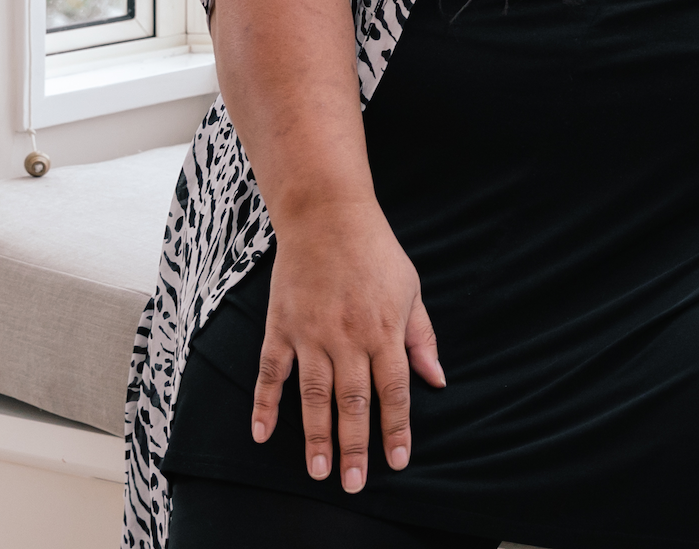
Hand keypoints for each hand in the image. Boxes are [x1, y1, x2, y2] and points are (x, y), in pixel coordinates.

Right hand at [252, 202, 445, 491]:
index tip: (397, 461)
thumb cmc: (376, 252)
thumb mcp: (411, 289)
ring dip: (315, 436)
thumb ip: (422, 337)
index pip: (394, 390)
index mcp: (385, 329)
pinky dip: (264, 403)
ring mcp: (311, 333)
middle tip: (354, 484)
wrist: (327, 214)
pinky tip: (261, 433)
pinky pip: (270, 372)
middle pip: (353, 401)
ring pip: (313, 395)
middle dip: (355, 445)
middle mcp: (349, 337)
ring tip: (319, 471)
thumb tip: (437, 379)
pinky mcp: (281, 326)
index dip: (396, 428)